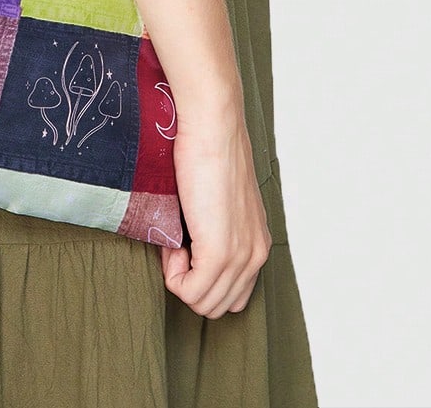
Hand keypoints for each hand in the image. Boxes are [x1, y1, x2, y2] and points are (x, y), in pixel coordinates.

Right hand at [159, 93, 271, 316]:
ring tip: (176, 240)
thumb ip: (216, 231)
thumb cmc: (208, 152)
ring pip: (203, 304)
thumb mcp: (220, 202)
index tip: (186, 244)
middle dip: (190, 283)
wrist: (212, 126)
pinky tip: (173, 242)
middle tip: (178, 245)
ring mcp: (240, 255)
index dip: (202, 276)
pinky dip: (173, 273)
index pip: (233, 295)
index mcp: (257, 244)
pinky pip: (189, 291)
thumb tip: (190, 253)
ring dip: (180, 278)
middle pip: (218, 306)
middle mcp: (256, 255)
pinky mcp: (220, 251)